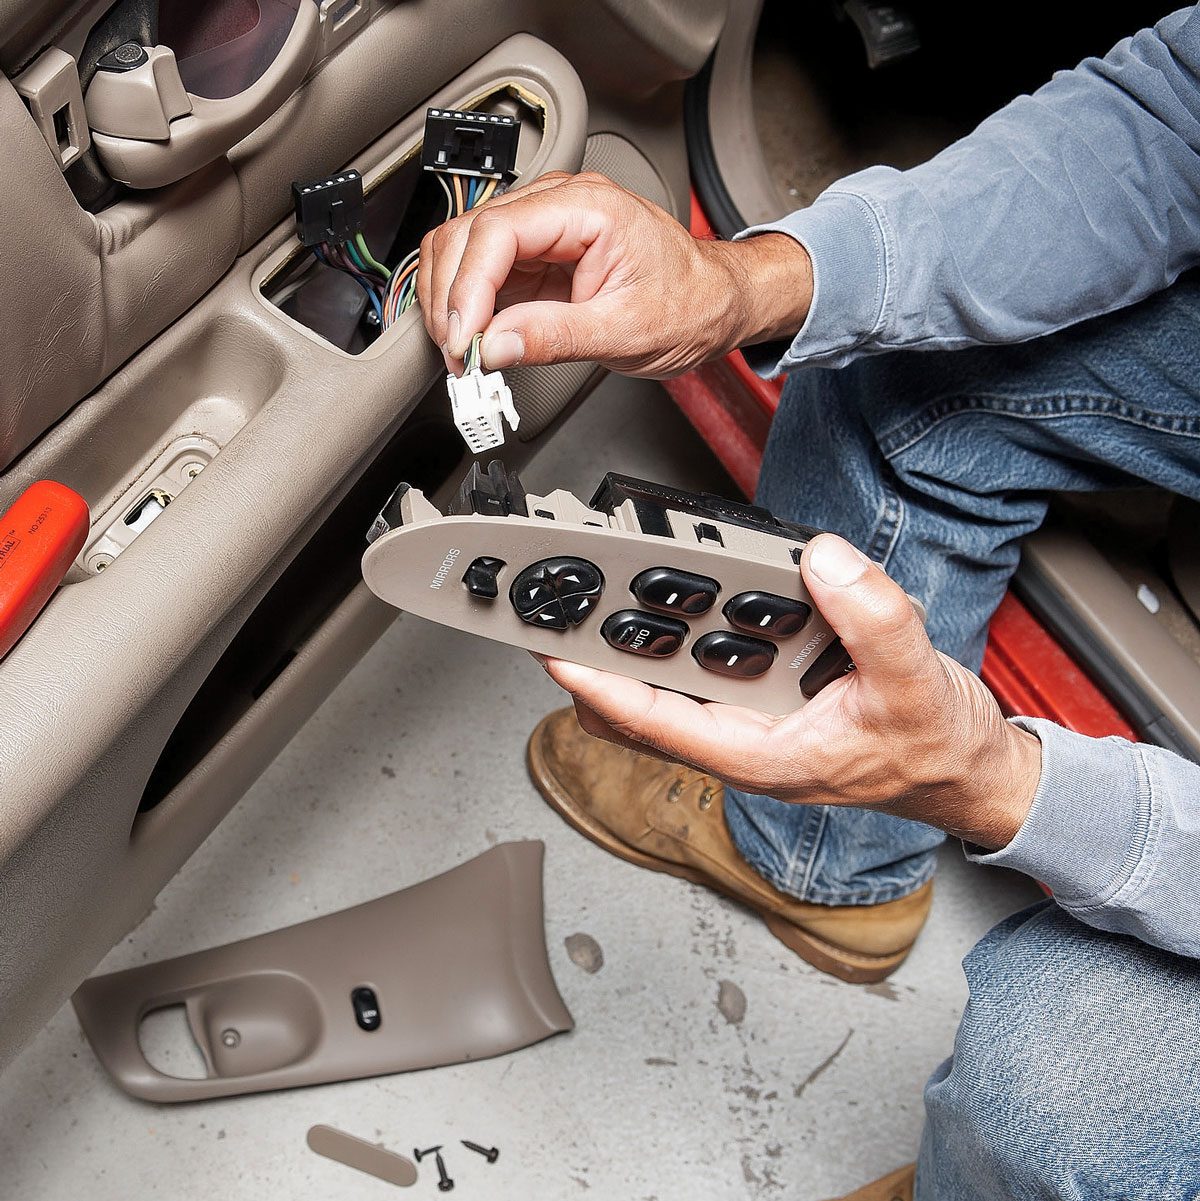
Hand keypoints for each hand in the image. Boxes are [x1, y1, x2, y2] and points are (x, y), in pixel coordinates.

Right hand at [417, 171, 812, 376]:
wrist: (715, 303)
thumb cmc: (689, 303)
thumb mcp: (626, 330)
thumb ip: (556, 336)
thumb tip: (496, 346)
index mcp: (588, 207)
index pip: (499, 231)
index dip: (469, 288)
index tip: (464, 338)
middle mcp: (560, 205)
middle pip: (469, 233)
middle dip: (451, 296)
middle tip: (459, 354)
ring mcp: (544, 228)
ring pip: (466, 249)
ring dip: (452, 300)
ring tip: (465, 351)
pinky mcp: (537, 255)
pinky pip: (484, 271)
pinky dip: (469, 307)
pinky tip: (475, 339)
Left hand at [542, 534, 1042, 850]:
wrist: (959, 768)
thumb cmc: (931, 750)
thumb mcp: (915, 682)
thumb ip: (873, 619)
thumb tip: (824, 563)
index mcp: (759, 756)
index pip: (655, 721)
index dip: (596, 685)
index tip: (553, 651)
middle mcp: (741, 740)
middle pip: (642, 704)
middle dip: (599, 659)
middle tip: (568, 605)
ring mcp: (749, 720)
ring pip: (668, 684)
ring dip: (639, 641)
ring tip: (609, 585)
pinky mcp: (764, 697)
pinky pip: (706, 666)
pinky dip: (688, 631)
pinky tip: (691, 593)